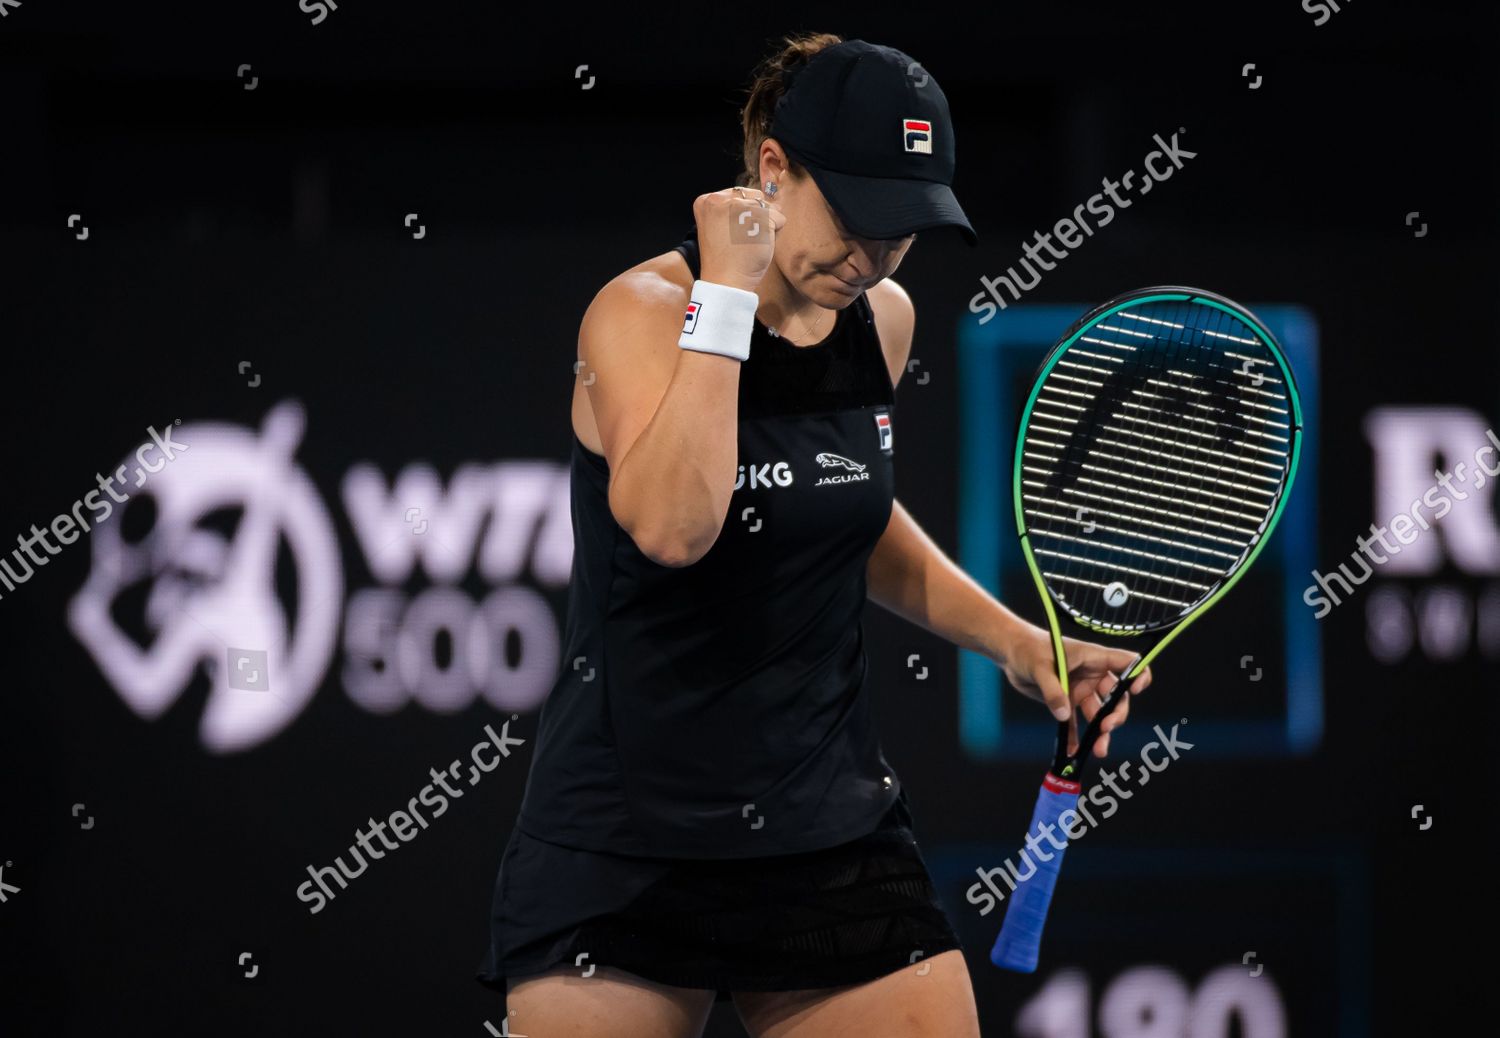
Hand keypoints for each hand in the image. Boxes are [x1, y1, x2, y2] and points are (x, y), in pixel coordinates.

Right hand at [693, 186, 786, 291]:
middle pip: (755, 197)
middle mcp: (719, 199)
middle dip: (756, 217)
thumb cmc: (726, 259)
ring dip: (765, 226)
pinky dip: (774, 234)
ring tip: (748, 243)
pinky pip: (779, 219)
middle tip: (741, 240)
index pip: (739, 195)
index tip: (730, 235)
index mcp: (706, 200)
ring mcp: (738, 206)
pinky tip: (758, 246)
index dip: (742, 216)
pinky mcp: (757, 217)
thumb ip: (736, 209)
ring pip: (768, 207)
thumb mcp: (722, 226)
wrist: (725, 282)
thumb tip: (769, 197)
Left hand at [1000, 623, 1152, 758]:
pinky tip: (1075, 754)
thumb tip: (1063, 715)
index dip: (1138, 674)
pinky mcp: (1067, 702)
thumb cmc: (1028, 650)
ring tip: (1098, 751)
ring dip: (1100, 733)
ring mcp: (1081, 690)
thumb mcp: (1039, 667)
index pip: (1126, 662)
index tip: (1136, 690)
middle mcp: (1092, 675)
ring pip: (1098, 714)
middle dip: (1115, 714)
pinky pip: (1076, 724)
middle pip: (1116, 696)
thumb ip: (1053, 690)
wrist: (1011, 654)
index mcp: (1093, 658)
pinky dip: (1076, 739)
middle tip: (1106, 728)